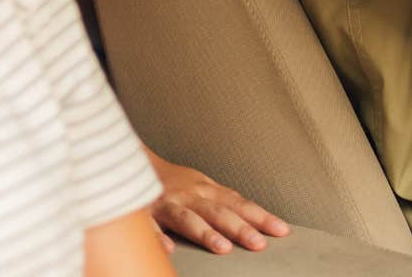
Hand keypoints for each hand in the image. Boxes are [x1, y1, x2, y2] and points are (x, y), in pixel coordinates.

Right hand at [147, 153, 290, 253]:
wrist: (131, 162)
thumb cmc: (171, 180)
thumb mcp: (200, 186)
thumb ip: (222, 202)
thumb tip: (255, 220)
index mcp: (205, 189)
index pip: (238, 204)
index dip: (259, 217)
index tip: (280, 230)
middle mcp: (189, 195)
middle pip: (217, 212)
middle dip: (238, 228)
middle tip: (258, 244)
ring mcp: (166, 204)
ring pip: (187, 219)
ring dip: (205, 233)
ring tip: (222, 248)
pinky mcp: (143, 213)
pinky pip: (150, 227)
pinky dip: (158, 237)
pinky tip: (169, 249)